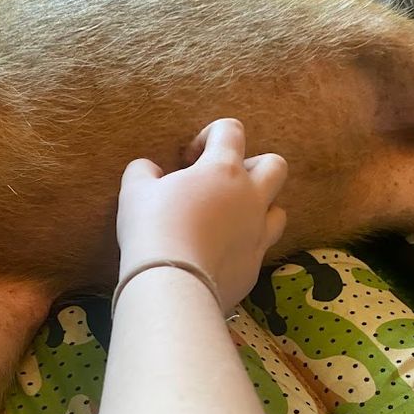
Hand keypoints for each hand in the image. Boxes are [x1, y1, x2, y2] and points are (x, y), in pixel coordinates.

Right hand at [116, 118, 286, 312]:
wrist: (171, 284)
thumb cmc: (152, 228)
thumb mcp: (134, 191)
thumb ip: (143, 171)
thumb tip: (148, 170)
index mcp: (223, 170)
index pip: (231, 130)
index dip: (209, 136)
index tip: (188, 159)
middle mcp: (250, 197)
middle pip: (275, 166)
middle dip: (253, 167)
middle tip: (222, 184)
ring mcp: (258, 234)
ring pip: (279, 210)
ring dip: (259, 208)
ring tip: (229, 219)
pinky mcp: (255, 267)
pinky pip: (261, 249)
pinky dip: (244, 246)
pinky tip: (220, 254)